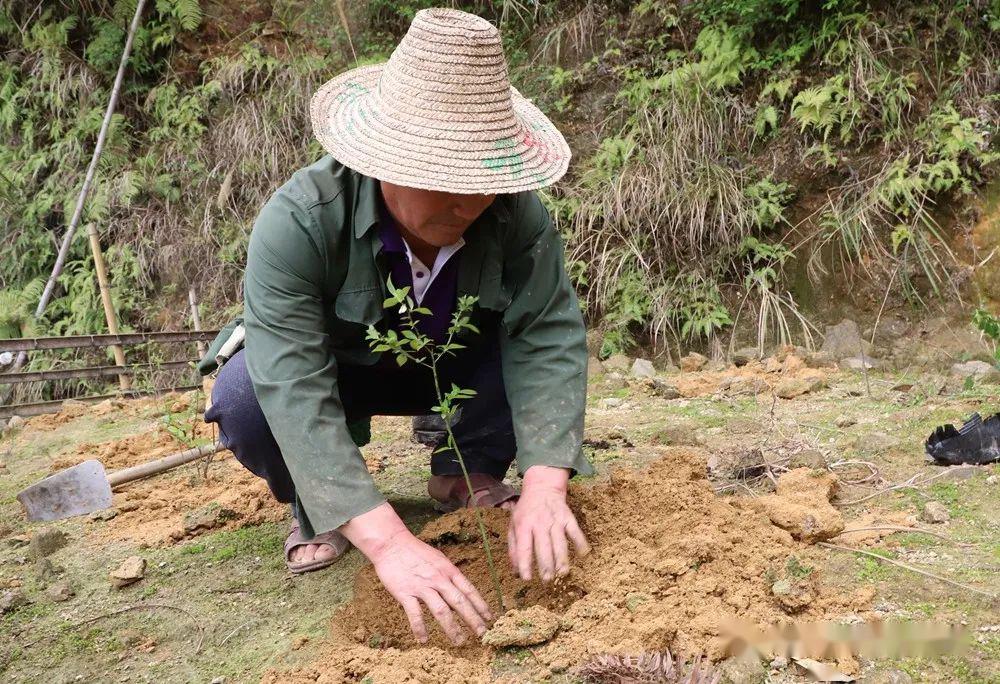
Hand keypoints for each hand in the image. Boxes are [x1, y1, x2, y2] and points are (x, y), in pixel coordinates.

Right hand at [341, 503, 491, 644]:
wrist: (391, 544)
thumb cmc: (415, 551)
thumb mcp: (438, 559)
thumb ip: (448, 574)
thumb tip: (459, 590)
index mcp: (448, 570)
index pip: (469, 590)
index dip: (480, 605)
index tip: (490, 617)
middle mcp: (438, 579)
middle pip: (459, 602)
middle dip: (473, 619)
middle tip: (482, 634)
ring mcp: (422, 586)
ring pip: (441, 611)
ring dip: (452, 628)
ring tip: (459, 641)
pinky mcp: (405, 593)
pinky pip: (415, 614)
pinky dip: (420, 628)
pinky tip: (423, 640)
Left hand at [508, 465, 589, 581]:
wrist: (542, 488)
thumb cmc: (525, 511)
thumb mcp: (513, 525)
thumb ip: (513, 548)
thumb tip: (515, 570)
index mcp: (524, 525)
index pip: (524, 547)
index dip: (525, 563)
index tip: (527, 578)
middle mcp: (539, 523)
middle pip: (543, 546)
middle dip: (546, 564)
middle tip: (547, 580)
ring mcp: (555, 520)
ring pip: (559, 542)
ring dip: (561, 558)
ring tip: (562, 573)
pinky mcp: (568, 518)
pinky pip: (575, 531)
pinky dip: (580, 542)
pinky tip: (583, 554)